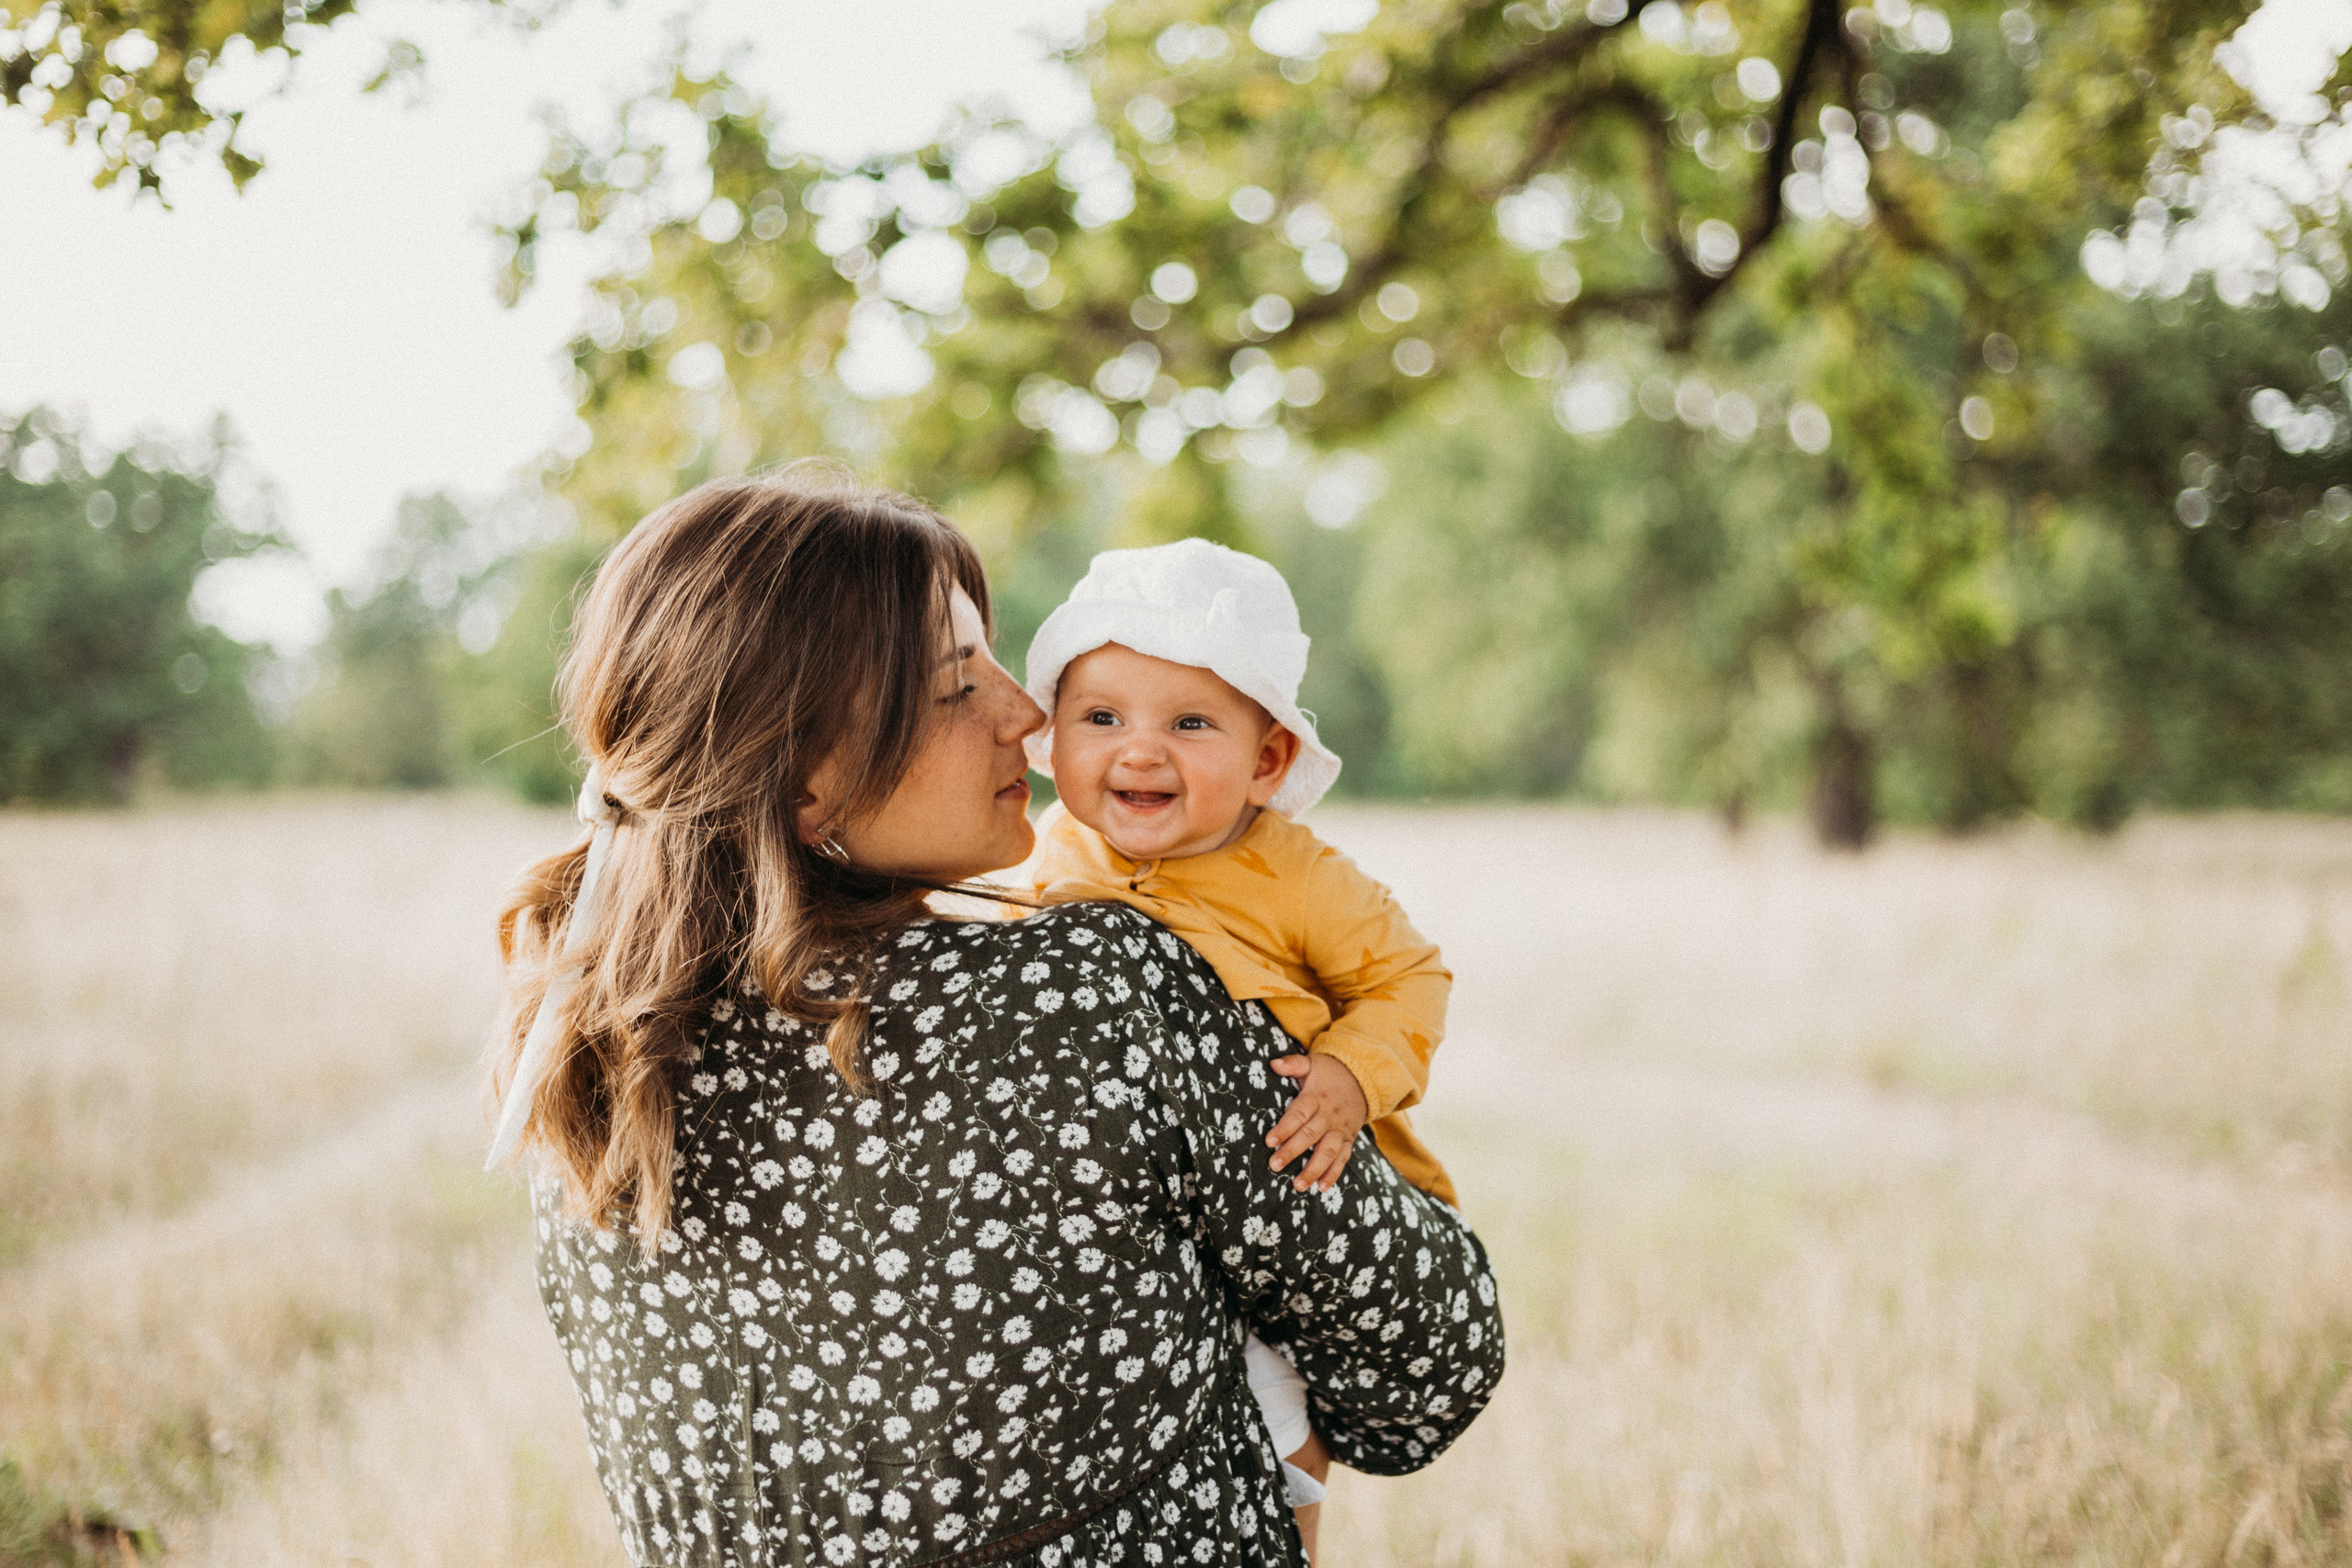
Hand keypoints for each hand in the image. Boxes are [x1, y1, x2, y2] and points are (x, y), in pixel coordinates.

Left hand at [1265, 1054, 1368, 1193]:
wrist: (1362, 1079)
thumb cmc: (1329, 1073)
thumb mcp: (1312, 1063)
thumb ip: (1293, 1063)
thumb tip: (1273, 1063)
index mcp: (1316, 1097)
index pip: (1299, 1113)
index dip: (1285, 1127)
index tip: (1269, 1141)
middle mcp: (1329, 1116)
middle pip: (1311, 1135)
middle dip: (1293, 1151)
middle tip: (1274, 1165)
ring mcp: (1340, 1130)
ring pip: (1328, 1151)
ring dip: (1313, 1169)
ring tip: (1298, 1185)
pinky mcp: (1348, 1140)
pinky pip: (1343, 1159)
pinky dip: (1333, 1174)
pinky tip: (1322, 1189)